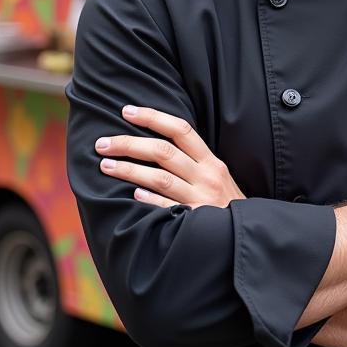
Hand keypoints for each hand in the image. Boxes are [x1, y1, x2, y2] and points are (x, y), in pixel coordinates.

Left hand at [95, 105, 245, 208]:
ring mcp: (200, 198)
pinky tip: (132, 195)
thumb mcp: (216, 176)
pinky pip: (167, 208)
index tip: (126, 111)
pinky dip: (150, 199)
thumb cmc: (224, 203)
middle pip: (163, 151)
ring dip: (130, 170)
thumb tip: (154, 144)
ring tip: (105, 166)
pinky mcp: (195, 220)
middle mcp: (206, 175)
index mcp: (210, 161)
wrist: (243, 235)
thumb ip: (193, 161)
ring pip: (160, 178)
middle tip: (102, 144)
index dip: (152, 117)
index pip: (180, 129)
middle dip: (129, 144)